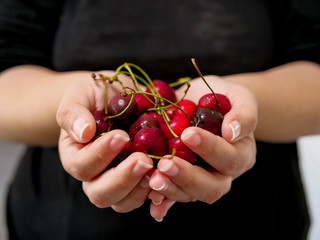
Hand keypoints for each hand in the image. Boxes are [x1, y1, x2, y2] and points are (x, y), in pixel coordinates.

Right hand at [56, 72, 152, 212]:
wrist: (118, 97)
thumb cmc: (95, 95)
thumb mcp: (80, 95)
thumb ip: (74, 112)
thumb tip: (83, 132)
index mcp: (75, 156)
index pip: (82, 165)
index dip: (100, 155)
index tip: (121, 136)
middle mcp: (94, 175)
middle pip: (100, 193)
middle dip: (122, 179)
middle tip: (143, 160)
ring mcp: (117, 181)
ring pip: (123, 202)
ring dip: (140, 189)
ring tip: (156, 169)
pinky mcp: (138, 181)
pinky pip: (144, 196)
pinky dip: (158, 191)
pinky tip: (168, 176)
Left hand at [147, 76, 257, 220]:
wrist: (202, 102)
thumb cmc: (223, 98)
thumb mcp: (240, 98)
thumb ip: (244, 114)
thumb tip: (232, 132)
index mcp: (240, 154)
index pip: (228, 158)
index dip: (209, 149)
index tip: (188, 133)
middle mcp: (222, 173)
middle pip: (211, 187)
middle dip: (187, 177)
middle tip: (165, 163)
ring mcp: (201, 180)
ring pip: (190, 195)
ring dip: (171, 189)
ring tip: (153, 179)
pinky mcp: (181, 181)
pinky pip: (173, 197)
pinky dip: (162, 201)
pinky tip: (152, 201)